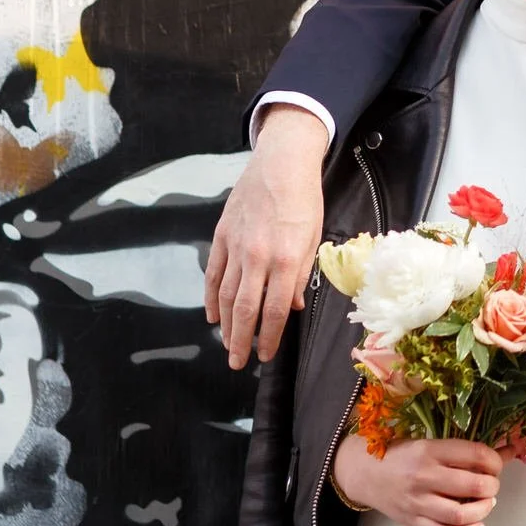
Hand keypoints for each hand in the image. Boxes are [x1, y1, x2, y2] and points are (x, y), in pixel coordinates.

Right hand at [203, 104, 330, 365]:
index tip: (265, 356)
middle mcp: (258, 257)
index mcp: (286, 259)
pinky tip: (212, 315)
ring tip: (227, 345)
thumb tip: (292, 308)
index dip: (269, 337)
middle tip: (237, 363)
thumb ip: (302, 274)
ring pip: (227, 295)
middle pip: (245, 309)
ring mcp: (236, 247)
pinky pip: (213, 274)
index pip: (274, 310)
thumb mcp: (314, 237)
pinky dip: (211, 297)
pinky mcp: (221, 236)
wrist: (281, 162)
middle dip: (240, 340)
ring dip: (226, 325)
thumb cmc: (305, 199)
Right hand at [332, 436, 501, 525]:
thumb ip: (463, 451)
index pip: (475, 455)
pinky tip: (477, 525)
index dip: (495, 460)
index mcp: (429, 450)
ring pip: (461, 514)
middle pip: (473, 485)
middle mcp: (424, 476)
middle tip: (492, 484)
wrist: (364, 472)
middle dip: (492, 486)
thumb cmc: (400, 454)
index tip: (496, 463)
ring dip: (483, 509)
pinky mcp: (413, 521)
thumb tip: (505, 450)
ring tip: (487, 503)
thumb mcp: (429, 444)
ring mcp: (417, 502)